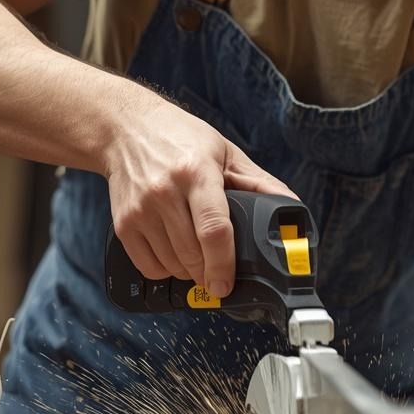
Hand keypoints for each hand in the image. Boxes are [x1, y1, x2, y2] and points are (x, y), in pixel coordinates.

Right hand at [103, 89, 293, 296]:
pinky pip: (148, 267)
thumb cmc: (180, 138)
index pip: (214, 228)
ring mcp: (140, 209)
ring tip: (199, 257)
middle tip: (220, 272)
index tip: (227, 284)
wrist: (125, 129)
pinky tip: (175, 255)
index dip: (224, 264)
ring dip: (190, 272)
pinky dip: (166, 271)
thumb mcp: (224, 152)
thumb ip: (259, 181)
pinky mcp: (123, 223)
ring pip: (172, 265)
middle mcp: (165, 191)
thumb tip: (291, 205)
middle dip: (210, 272)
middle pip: (193, 254)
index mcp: (196, 172)